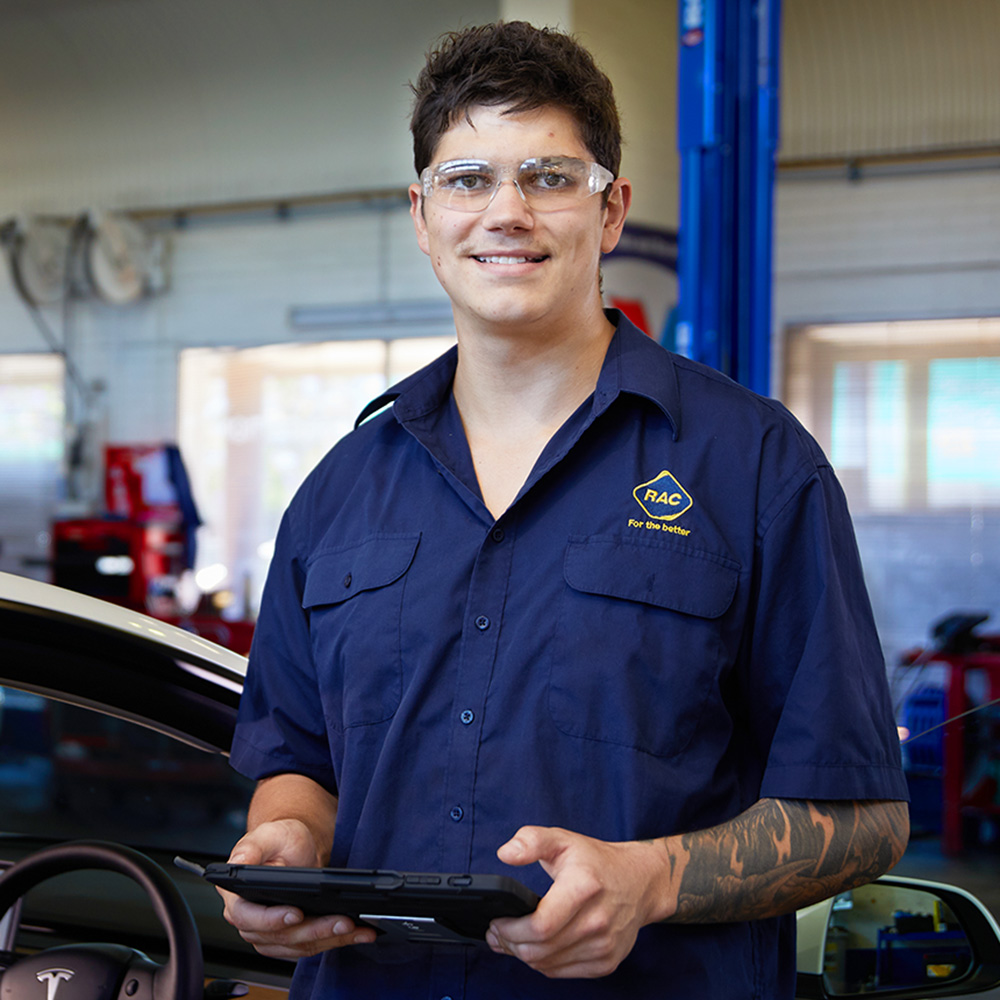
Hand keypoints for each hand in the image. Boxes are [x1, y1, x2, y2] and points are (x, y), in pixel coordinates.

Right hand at [219, 819, 376, 958]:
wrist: (297, 846)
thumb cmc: (280, 840)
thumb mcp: (267, 835)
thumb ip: (251, 848)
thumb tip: (239, 861)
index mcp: (237, 898)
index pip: (248, 917)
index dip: (271, 920)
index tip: (296, 913)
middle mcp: (250, 921)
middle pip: (280, 936)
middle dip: (313, 930)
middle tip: (341, 921)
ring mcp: (269, 934)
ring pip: (299, 945)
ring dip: (329, 939)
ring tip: (354, 928)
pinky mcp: (289, 939)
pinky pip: (310, 945)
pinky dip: (333, 941)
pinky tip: (354, 933)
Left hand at [486, 826, 668, 977]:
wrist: (639, 881)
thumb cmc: (596, 861)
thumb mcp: (563, 839)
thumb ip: (531, 841)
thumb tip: (505, 853)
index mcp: (584, 887)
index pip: (541, 926)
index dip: (511, 930)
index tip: (496, 922)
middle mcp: (598, 920)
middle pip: (541, 950)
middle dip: (511, 944)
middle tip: (496, 933)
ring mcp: (605, 945)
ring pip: (548, 965)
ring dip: (524, 955)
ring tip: (511, 940)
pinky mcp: (607, 962)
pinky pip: (563, 972)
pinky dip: (544, 963)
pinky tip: (535, 948)